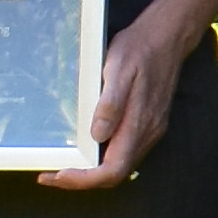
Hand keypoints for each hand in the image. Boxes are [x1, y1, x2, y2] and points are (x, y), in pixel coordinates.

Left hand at [49, 6, 193, 189]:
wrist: (167, 37)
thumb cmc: (139, 50)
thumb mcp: (119, 69)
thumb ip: (110, 104)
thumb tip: (97, 135)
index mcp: (139, 124)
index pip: (111, 170)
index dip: (83, 180)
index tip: (57, 175)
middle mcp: (146, 134)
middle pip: (114, 174)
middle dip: (81, 180)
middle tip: (50, 174)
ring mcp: (149, 131)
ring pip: (119, 166)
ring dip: (90, 172)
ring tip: (63, 164)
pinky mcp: (148, 124)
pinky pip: (124, 152)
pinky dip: (101, 159)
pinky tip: (86, 147)